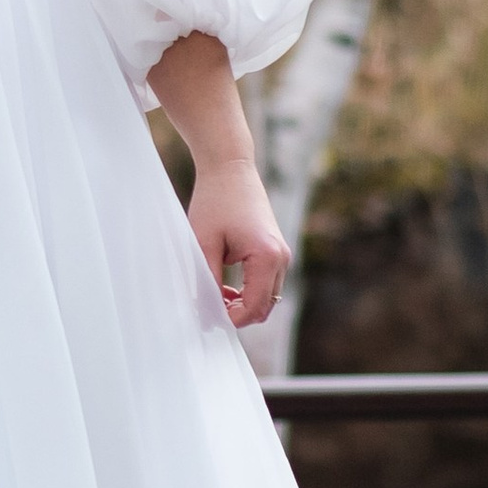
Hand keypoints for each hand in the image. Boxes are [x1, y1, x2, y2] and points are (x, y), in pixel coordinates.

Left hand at [189, 156, 288, 329]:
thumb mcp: (204, 243)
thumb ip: (207, 279)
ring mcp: (282, 254)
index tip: (207, 316)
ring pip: (268, 297)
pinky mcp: (277, 250)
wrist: (230, 169)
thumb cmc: (215, 201)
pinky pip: (267, 283)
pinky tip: (226, 286)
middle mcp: (281, 258)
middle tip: (209, 306)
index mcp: (267, 257)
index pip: (254, 307)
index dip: (231, 319)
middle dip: (239, 314)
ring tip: (214, 292)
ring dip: (244, 303)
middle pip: (265, 307)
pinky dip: (250, 291)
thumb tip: (206, 309)